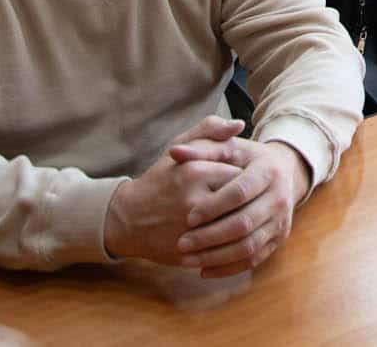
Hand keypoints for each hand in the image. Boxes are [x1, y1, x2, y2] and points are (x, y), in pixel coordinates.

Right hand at [103, 117, 253, 267]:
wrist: (128, 219)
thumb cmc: (160, 179)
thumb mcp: (179, 147)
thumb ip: (209, 130)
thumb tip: (239, 124)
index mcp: (195, 172)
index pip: (241, 174)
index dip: (244, 178)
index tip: (238, 179)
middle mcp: (194, 200)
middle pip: (243, 202)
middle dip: (247, 202)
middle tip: (242, 200)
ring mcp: (191, 229)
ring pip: (237, 227)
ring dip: (242, 224)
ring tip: (236, 216)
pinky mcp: (190, 252)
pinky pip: (226, 249)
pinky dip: (232, 244)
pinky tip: (229, 236)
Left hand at [160, 136, 311, 277]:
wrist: (280, 172)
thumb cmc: (244, 159)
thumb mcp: (228, 148)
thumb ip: (201, 147)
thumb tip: (175, 152)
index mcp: (268, 171)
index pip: (240, 192)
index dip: (214, 206)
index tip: (188, 217)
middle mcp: (280, 197)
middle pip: (244, 223)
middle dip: (210, 236)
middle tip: (181, 244)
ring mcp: (281, 220)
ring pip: (249, 246)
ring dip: (216, 256)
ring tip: (187, 259)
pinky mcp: (278, 238)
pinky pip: (254, 259)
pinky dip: (228, 268)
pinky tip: (203, 270)